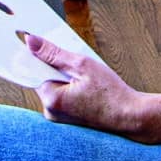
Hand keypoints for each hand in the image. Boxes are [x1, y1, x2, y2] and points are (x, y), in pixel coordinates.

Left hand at [24, 29, 156, 135]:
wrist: (130, 117)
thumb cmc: (111, 94)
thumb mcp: (83, 65)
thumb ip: (54, 53)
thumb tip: (31, 41)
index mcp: (51, 99)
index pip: (34, 70)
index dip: (44, 57)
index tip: (56, 51)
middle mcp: (50, 112)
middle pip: (44, 78)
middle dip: (58, 67)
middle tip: (79, 65)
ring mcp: (58, 118)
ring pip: (54, 87)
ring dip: (66, 77)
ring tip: (87, 79)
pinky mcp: (66, 119)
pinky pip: (62, 96)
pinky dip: (71, 88)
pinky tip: (87, 87)